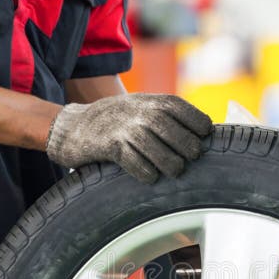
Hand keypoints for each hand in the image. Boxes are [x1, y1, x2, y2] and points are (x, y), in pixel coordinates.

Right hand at [46, 93, 212, 182]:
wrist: (74, 126)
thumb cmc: (118, 122)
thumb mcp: (143, 108)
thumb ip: (169, 117)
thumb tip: (204, 137)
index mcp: (152, 102)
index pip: (183, 110)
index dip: (198, 125)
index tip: (204, 137)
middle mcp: (139, 112)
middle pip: (173, 130)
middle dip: (188, 147)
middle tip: (191, 158)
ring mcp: (124, 129)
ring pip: (155, 148)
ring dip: (170, 163)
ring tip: (176, 171)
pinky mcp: (109, 146)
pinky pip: (133, 161)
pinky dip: (145, 172)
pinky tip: (151, 177)